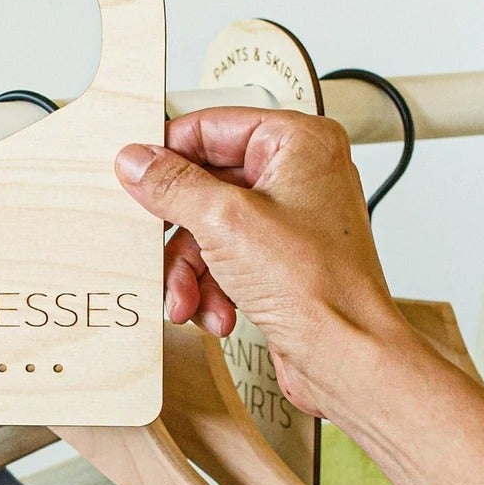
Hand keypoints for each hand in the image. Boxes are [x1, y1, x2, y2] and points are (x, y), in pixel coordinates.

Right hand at [115, 107, 414, 419]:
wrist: (346, 357)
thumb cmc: (319, 288)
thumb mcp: (225, 222)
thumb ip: (174, 185)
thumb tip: (138, 160)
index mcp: (299, 143)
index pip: (214, 127)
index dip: (170, 155)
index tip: (136, 178)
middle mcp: (300, 176)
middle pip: (207, 185)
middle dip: (182, 233)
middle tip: (159, 247)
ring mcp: (292, 221)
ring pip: (211, 230)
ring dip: (192, 271)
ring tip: (189, 298)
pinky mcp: (282, 262)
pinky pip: (227, 261)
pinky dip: (213, 288)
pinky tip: (218, 312)